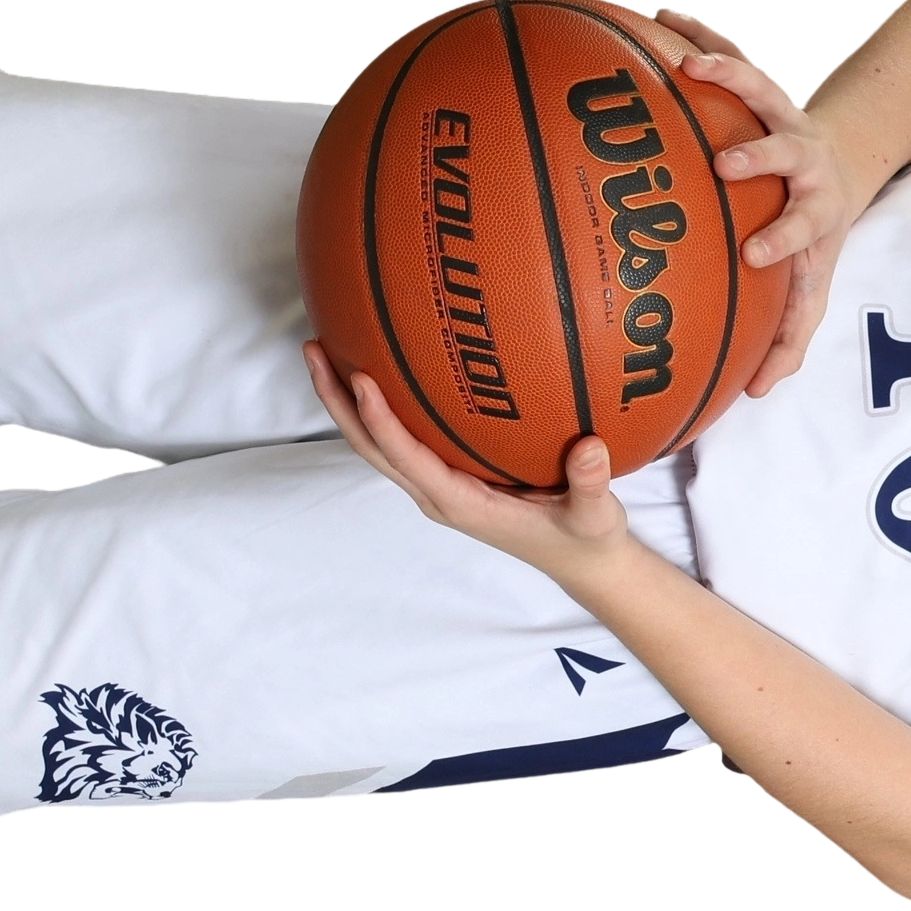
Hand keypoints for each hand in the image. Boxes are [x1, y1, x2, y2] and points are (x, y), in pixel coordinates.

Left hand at [305, 339, 645, 587]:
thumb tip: (590, 446)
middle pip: (371, 447)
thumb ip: (591, 483)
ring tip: (324, 350)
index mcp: (463, 504)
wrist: (580, 562)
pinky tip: (376, 367)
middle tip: (314, 348)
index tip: (361, 378)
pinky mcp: (446, 477)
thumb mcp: (596, 516)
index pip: (407, 458)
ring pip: (377, 444)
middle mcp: (438, 495)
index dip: (380, 420)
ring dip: (346, 402)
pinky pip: (400, 439)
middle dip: (338, 401)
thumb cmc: (584, 538)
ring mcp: (437, 486)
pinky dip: (377, 407)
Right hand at [629, 3, 877, 397]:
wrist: (845, 157)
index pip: (803, 225)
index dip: (782, 236)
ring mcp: (779, 112)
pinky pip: (724, 49)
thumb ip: (788, 335)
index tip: (755, 252)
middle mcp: (801, 156)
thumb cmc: (815, 232)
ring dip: (725, 72)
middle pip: (786, 150)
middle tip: (725, 163)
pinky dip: (694, 32)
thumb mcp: (813, 281)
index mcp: (814, 207)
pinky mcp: (758, 82)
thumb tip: (754, 392)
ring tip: (684, 63)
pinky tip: (654, 14)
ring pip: (758, 84)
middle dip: (760, 156)